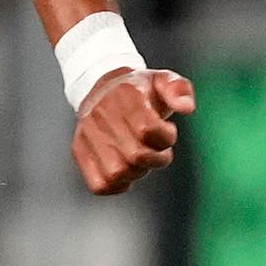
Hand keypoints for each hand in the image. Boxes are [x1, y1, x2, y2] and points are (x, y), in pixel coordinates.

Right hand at [73, 67, 195, 194]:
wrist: (104, 89)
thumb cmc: (140, 92)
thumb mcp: (164, 80)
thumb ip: (179, 89)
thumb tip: (186, 107)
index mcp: (126, 95)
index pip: (147, 129)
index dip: (166, 137)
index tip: (167, 131)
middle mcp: (101, 114)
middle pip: (136, 156)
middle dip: (156, 159)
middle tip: (158, 150)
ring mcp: (87, 134)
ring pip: (117, 173)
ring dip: (137, 172)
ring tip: (141, 159)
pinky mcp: (79, 151)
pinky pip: (99, 184)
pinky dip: (118, 185)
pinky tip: (127, 171)